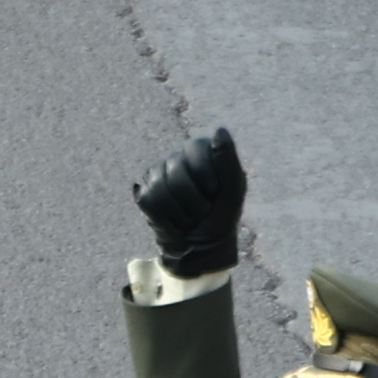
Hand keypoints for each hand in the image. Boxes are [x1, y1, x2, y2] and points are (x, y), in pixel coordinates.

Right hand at [132, 126, 246, 278]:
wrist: (201, 247)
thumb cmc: (221, 218)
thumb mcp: (232, 193)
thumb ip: (228, 163)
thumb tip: (220, 130)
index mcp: (202, 154)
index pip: (196, 148)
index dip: (206, 174)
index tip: (215, 192)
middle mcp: (178, 158)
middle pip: (177, 170)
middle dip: (194, 199)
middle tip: (203, 211)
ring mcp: (158, 173)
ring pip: (160, 187)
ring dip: (181, 213)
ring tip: (189, 219)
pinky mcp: (145, 190)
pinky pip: (149, 200)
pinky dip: (166, 219)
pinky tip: (175, 222)